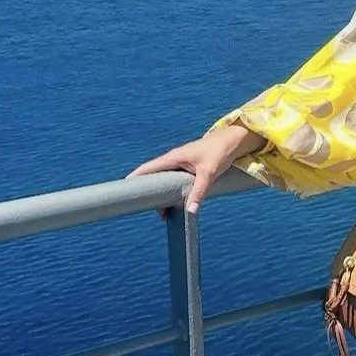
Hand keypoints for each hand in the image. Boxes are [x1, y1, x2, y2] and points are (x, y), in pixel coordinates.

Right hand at [126, 123, 264, 212]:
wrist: (233, 141)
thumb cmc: (219, 152)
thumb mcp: (209, 173)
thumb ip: (199, 192)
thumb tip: (190, 212)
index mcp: (173, 158)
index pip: (147, 169)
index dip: (135, 178)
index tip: (122, 189)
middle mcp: (173, 161)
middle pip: (154, 179)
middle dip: (150, 194)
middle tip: (153, 211)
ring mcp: (180, 165)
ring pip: (164, 182)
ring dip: (163, 197)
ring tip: (166, 213)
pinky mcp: (187, 170)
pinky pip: (174, 183)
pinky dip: (173, 194)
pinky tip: (176, 206)